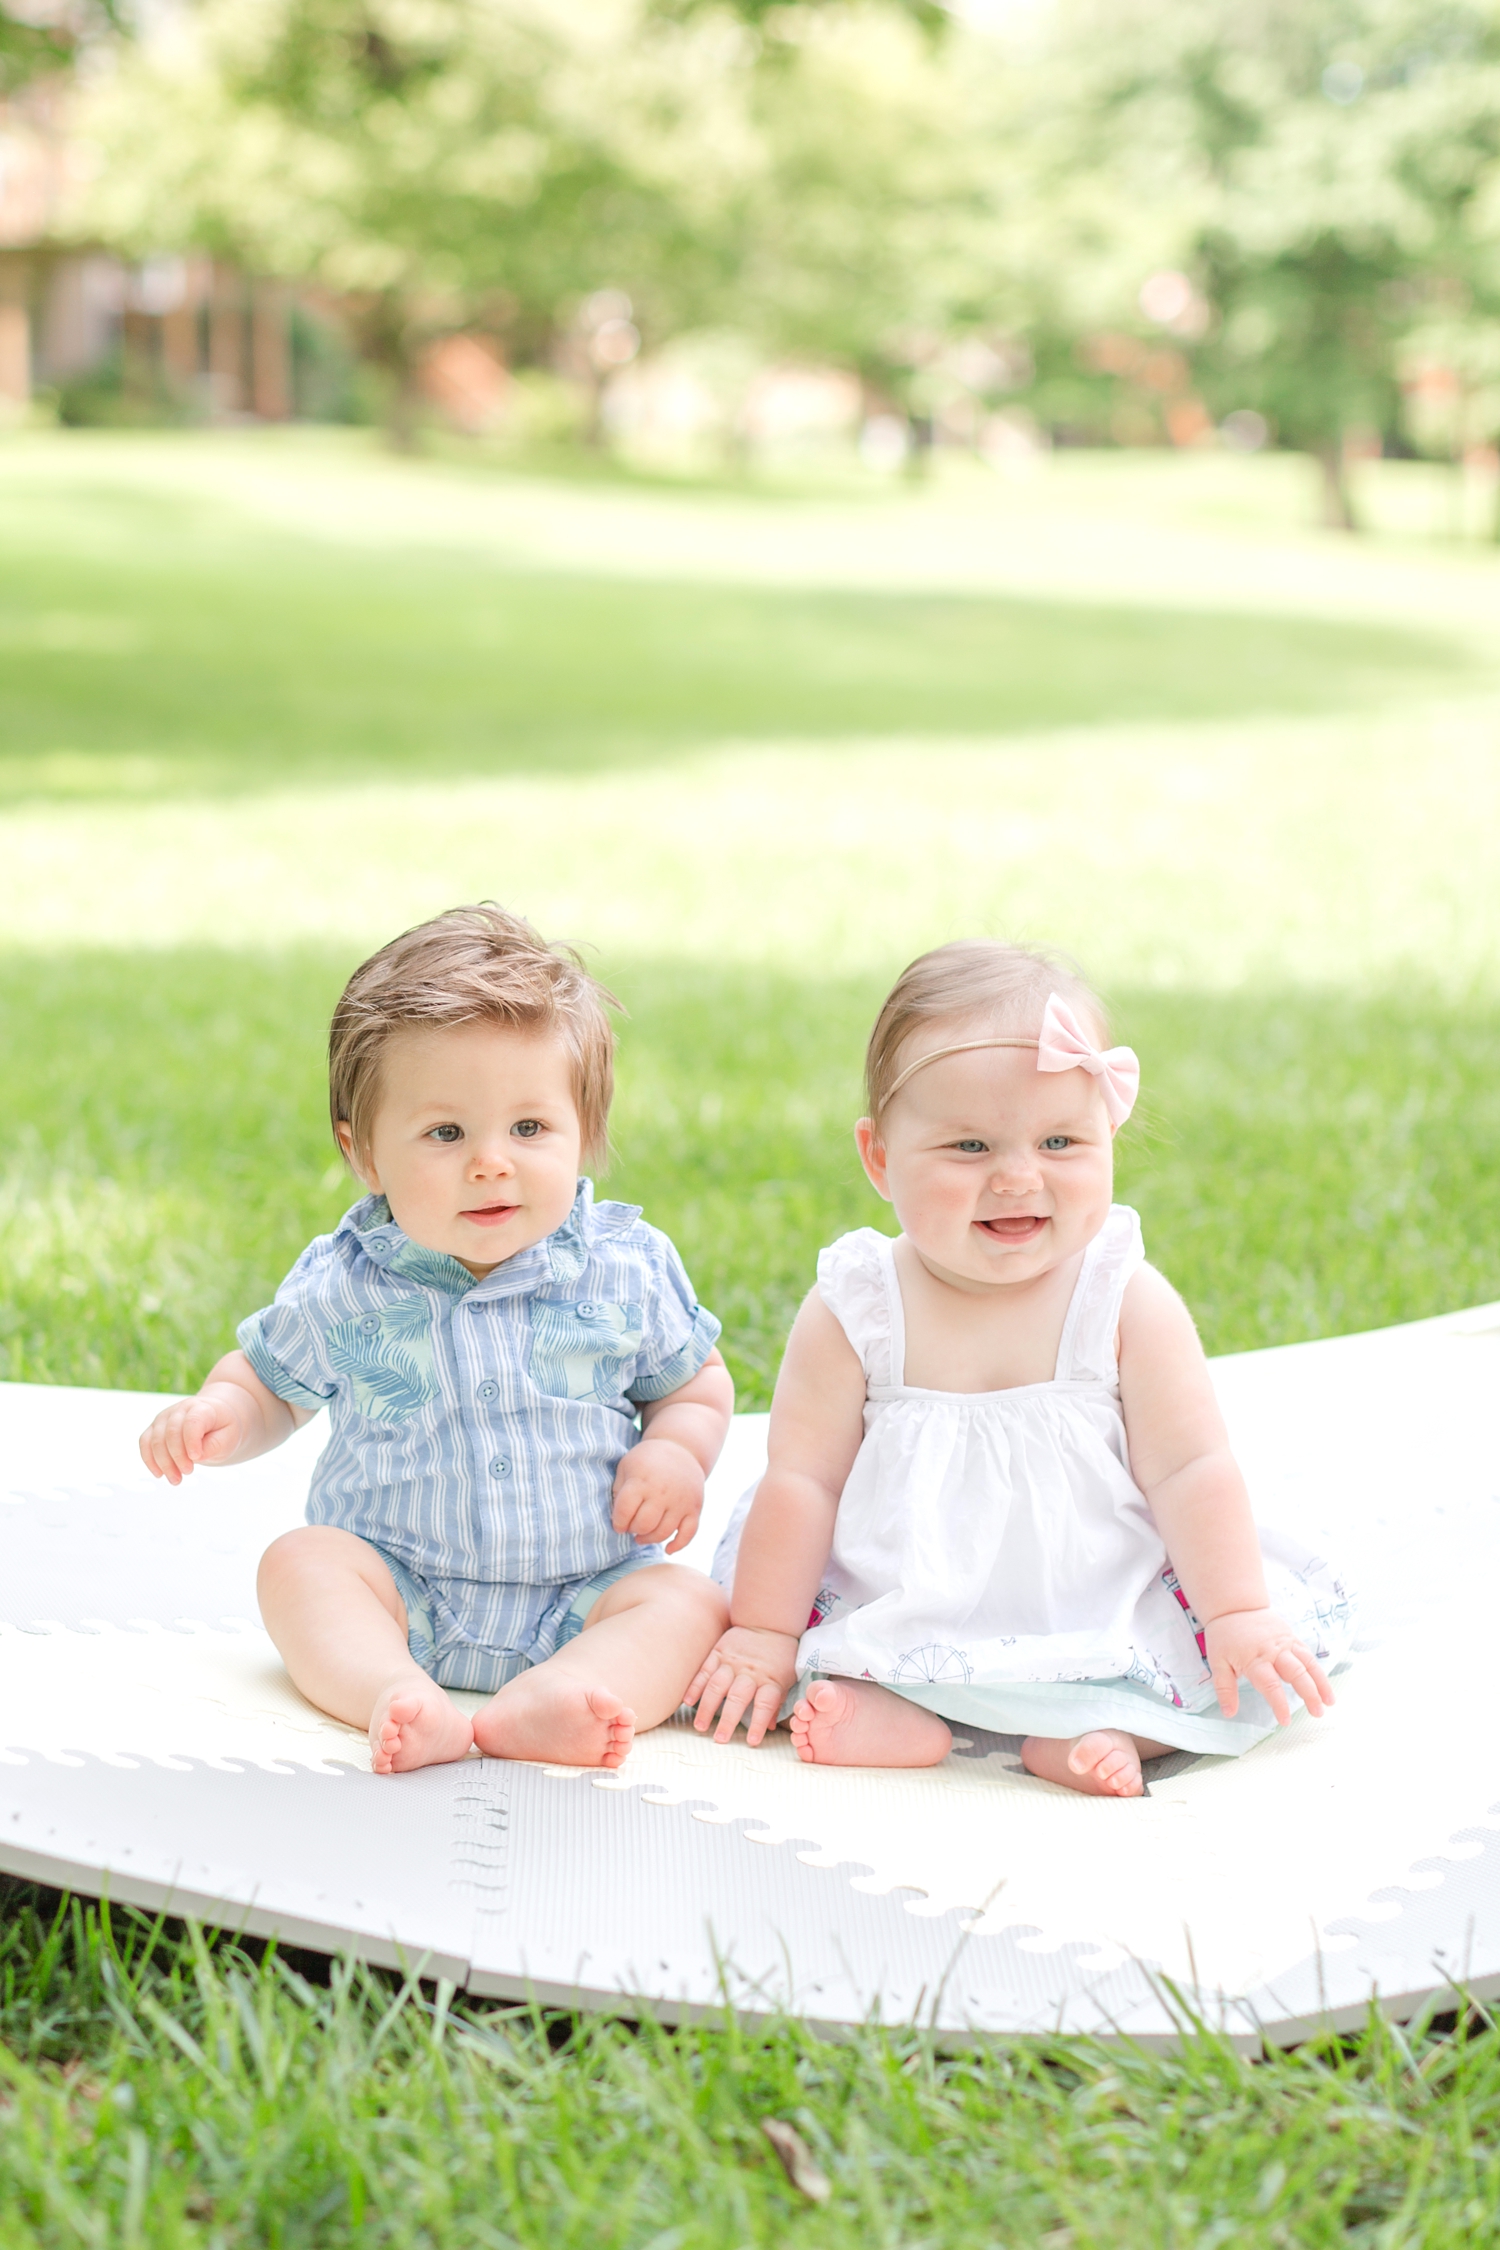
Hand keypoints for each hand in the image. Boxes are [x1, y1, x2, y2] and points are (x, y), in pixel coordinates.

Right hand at [138, 1387, 250, 1486]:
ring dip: (163, 1463)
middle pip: (171, 1432)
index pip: (192, 1421)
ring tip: (176, 1479)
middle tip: (188, 1472)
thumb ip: (214, 1445)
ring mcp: (165, 1417)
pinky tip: (159, 1474)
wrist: (215, 1419)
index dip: (191, 1441)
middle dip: (177, 1456)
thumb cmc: (223, 1429)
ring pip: (155, 1439)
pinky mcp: (155, 1427)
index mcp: (203, 1408)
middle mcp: (180, 1409)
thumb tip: (195, 1456)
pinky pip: (145, 1442)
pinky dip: (149, 1460)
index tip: (196, 1458)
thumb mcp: (229, 1438)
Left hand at [611, 1436, 704, 1554]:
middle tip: (631, 1527)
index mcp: (641, 1480)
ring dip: (649, 1539)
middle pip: (644, 1524)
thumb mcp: (626, 1467)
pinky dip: (678, 1545)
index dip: (617, 1522)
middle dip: (633, 1530)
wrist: (681, 1448)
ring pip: (663, 1532)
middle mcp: (662, 1492)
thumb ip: (618, 1491)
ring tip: (642, 1536)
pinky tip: (668, 1549)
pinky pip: (689, 1533)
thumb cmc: (647, 1461)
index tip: (618, 1523)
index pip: (624, 1511)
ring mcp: (681, 1501)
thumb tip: (617, 1519)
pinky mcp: (695, 1507)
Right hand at [688, 1625, 801, 1746]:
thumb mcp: (786, 1678)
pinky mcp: (718, 1653)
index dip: (758, 1724)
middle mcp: (750, 1672)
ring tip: (700, 1726)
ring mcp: (732, 1662)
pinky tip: (688, 1701)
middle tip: (720, 1739)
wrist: (769, 1622)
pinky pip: (704, 1671)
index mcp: (770, 1680)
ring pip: (717, 1686)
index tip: (751, 1742)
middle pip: (737, 1698)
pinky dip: (695, 1686)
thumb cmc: (780, 1655)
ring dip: (707, 1708)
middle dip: (727, 1720)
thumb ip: (777, 1702)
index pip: (765, 1705)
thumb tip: (770, 1728)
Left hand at [1205, 1608, 1334, 1724]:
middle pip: (1297, 1674)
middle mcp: (1274, 1651)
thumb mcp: (1217, 1662)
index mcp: (1255, 1659)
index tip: (1285, 1721)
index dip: (1279, 1704)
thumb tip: (1229, 1713)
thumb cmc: (1224, 1636)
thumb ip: (1225, 1688)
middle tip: (1318, 1713)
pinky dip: (1318, 1670)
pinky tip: (1324, 1685)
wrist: (1235, 1605)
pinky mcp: (1292, 1637)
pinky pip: (1308, 1654)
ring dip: (1321, 1683)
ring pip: (1308, 1663)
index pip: (1270, 1685)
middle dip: (1309, 1695)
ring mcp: (1286, 1643)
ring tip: (1330, 1702)